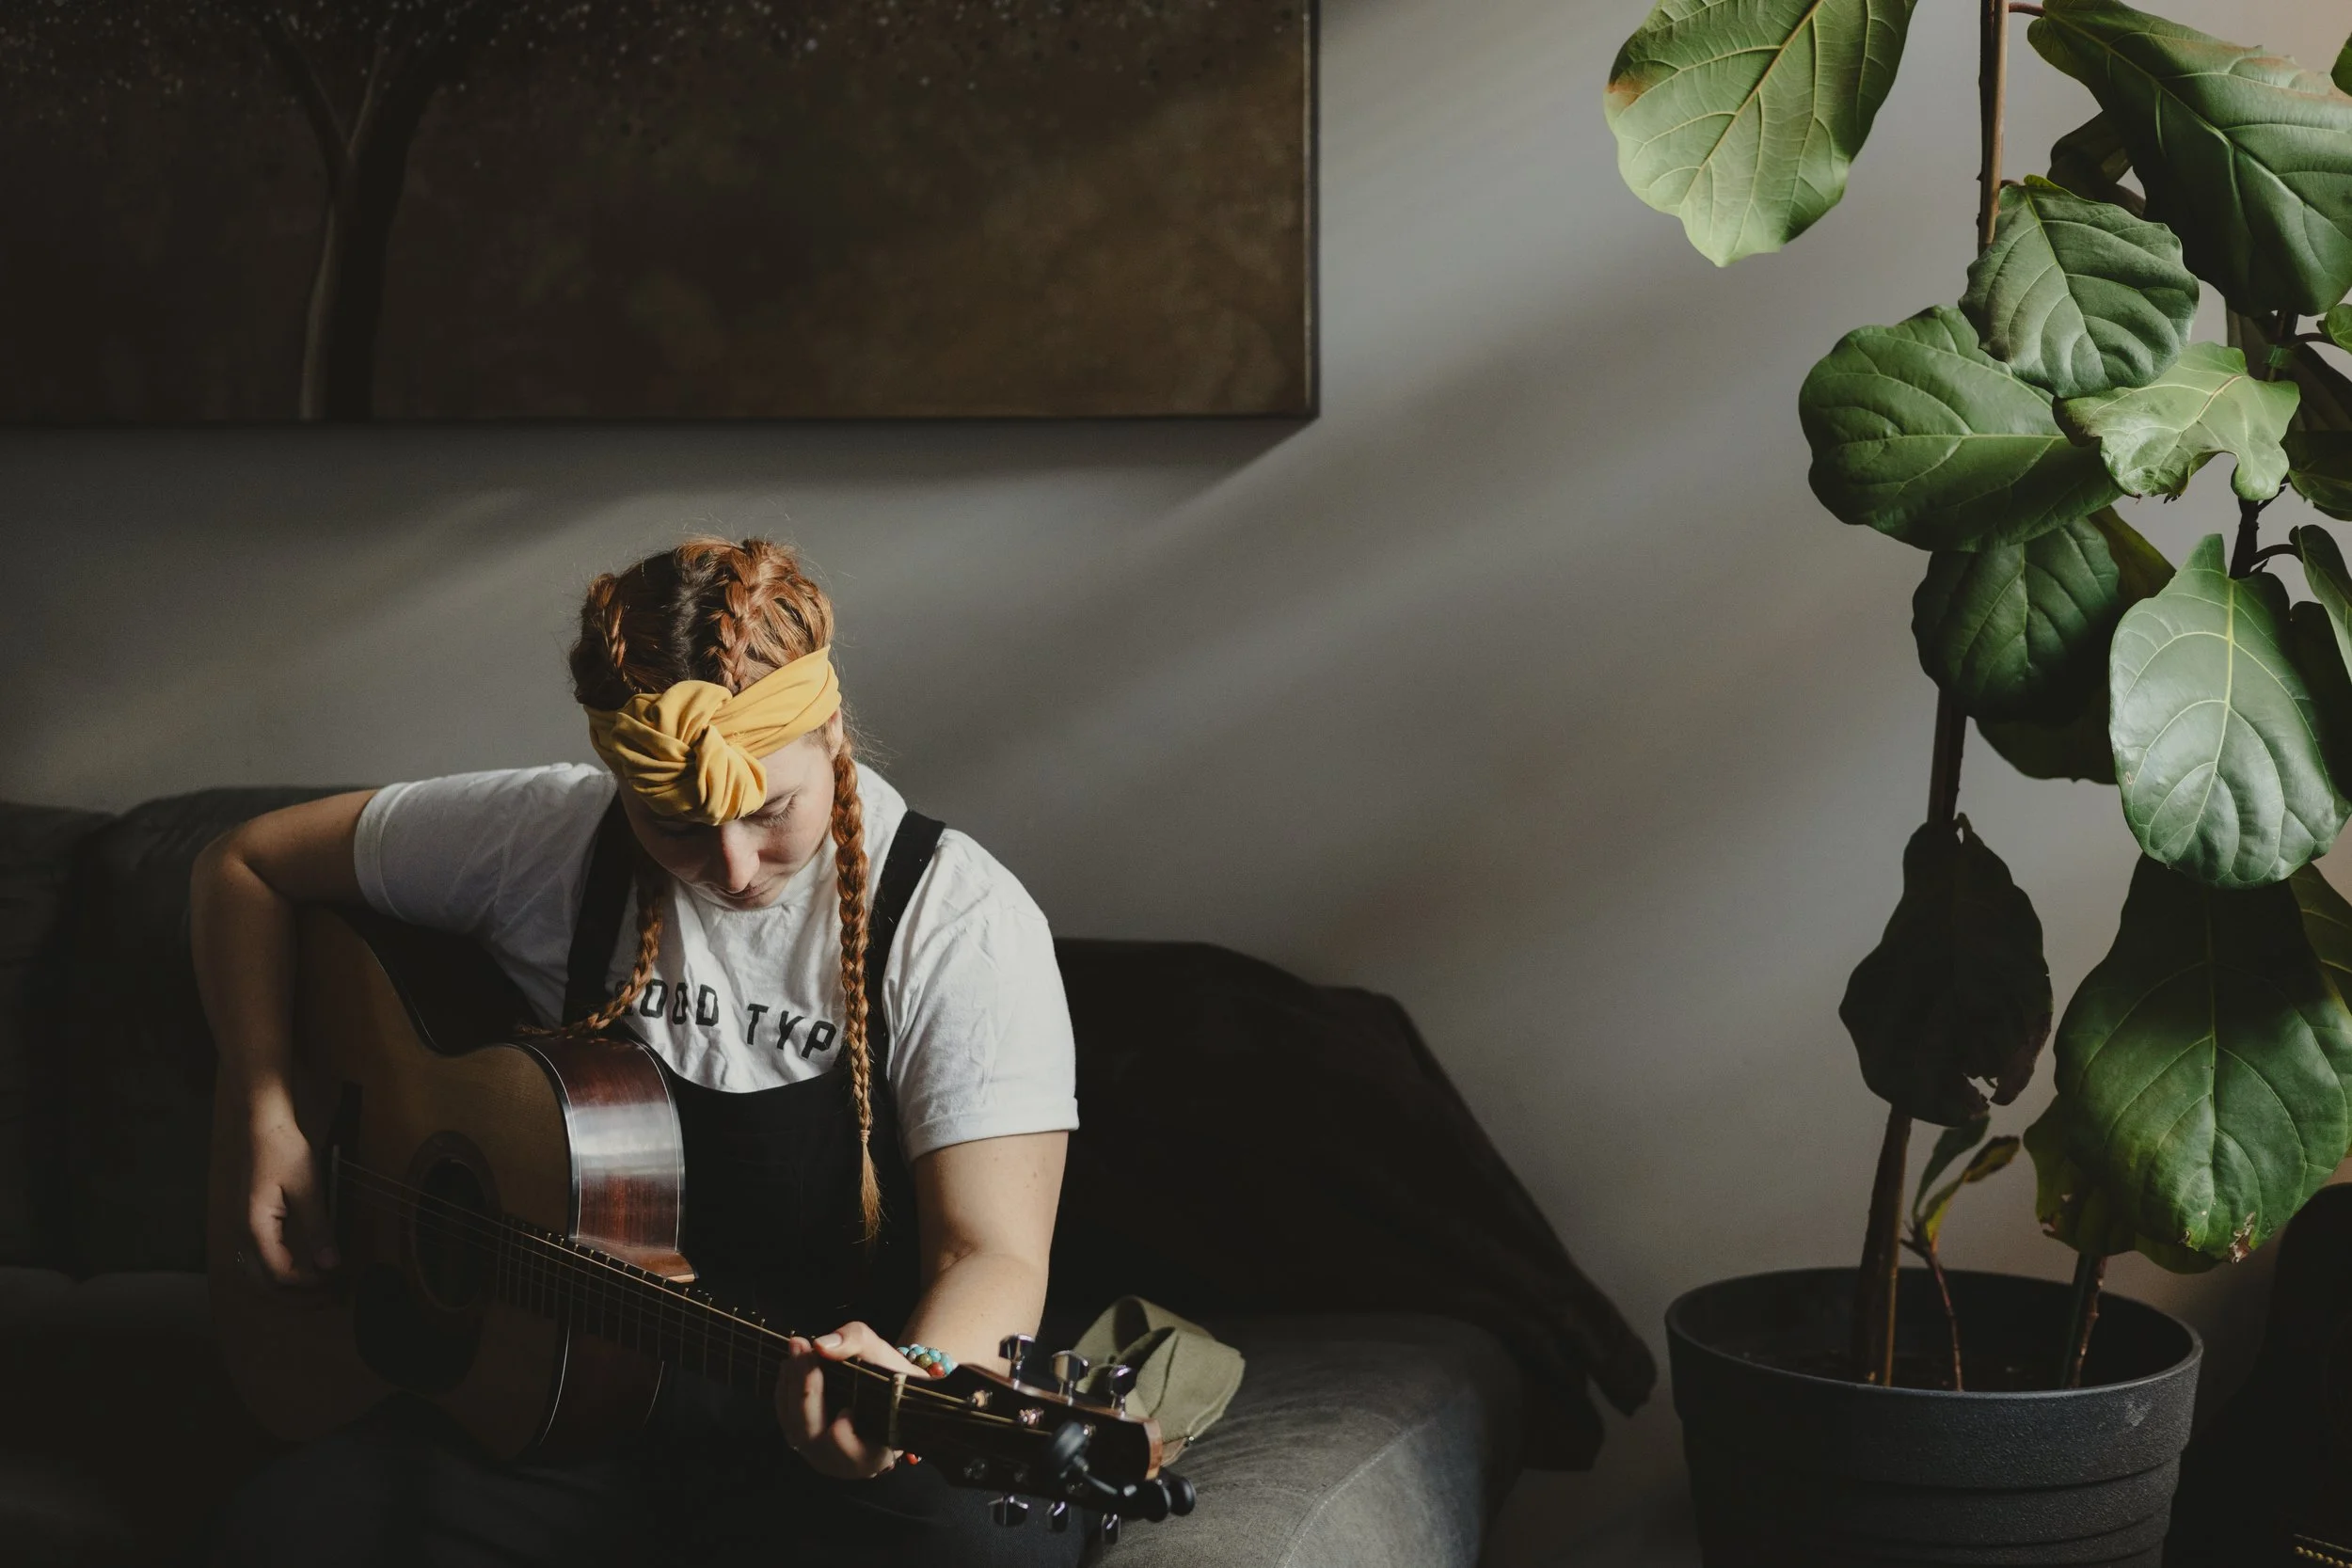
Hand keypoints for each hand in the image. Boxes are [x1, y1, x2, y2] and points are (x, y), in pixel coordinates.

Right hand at [244, 1116, 335, 1286]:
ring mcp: (244, 1231)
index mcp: (256, 1227)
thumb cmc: (286, 1153)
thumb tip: (331, 1264)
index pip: (279, 1272)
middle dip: (295, 1298)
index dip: (307, 1284)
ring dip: (286, 1290)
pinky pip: (260, 1262)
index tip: (335, 1281)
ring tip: (317, 1292)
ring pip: (258, 1276)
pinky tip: (301, 1273)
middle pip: (263, 1283)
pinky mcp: (252, 1225)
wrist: (265, 1129)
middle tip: (328, 1299)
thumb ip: (318, 1228)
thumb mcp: (309, 1188)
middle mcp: (244, 1234)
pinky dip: (279, 1274)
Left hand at [775, 1321, 922, 1478]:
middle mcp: (842, 1464)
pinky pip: (787, 1422)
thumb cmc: (892, 1379)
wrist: (891, 1393)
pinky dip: (785, 1392)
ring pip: (794, 1429)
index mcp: (872, 1456)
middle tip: (802, 1346)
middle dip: (805, 1389)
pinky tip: (790, 1364)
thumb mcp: (884, 1354)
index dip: (843, 1431)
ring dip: (791, 1386)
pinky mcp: (804, 1442)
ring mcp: (819, 1456)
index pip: (848, 1450)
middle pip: (812, 1434)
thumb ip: (857, 1344)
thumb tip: (821, 1346)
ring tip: (796, 1349)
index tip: (846, 1405)